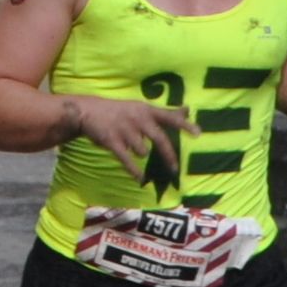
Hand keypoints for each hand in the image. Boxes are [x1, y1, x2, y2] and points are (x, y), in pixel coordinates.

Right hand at [70, 95, 189, 188]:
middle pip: (159, 138)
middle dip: (168, 155)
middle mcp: (138, 119)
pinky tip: (140, 179)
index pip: (169, 116)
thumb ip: (165, 112)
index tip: (198, 133)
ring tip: (131, 148)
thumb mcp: (142, 108)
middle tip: (175, 169)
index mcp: (146, 110)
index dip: (184, 124)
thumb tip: (188, 109)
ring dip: (141, 154)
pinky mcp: (112, 141)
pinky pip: (127, 160)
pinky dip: (134, 171)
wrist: (88, 112)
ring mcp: (125, 130)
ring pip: (142, 151)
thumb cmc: (120, 111)